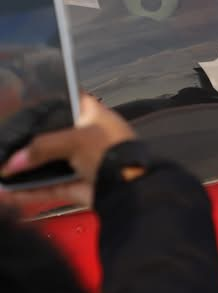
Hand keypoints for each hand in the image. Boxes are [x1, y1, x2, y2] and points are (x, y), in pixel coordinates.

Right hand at [0, 94, 135, 208]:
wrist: (130, 189)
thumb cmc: (109, 152)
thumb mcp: (76, 139)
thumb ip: (42, 147)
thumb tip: (11, 165)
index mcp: (93, 115)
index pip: (68, 100)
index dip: (47, 100)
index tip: (21, 102)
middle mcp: (86, 136)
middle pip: (51, 135)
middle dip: (27, 141)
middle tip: (2, 140)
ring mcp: (80, 162)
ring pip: (45, 164)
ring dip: (22, 169)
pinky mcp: (75, 186)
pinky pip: (46, 187)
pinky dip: (26, 191)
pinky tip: (5, 192)